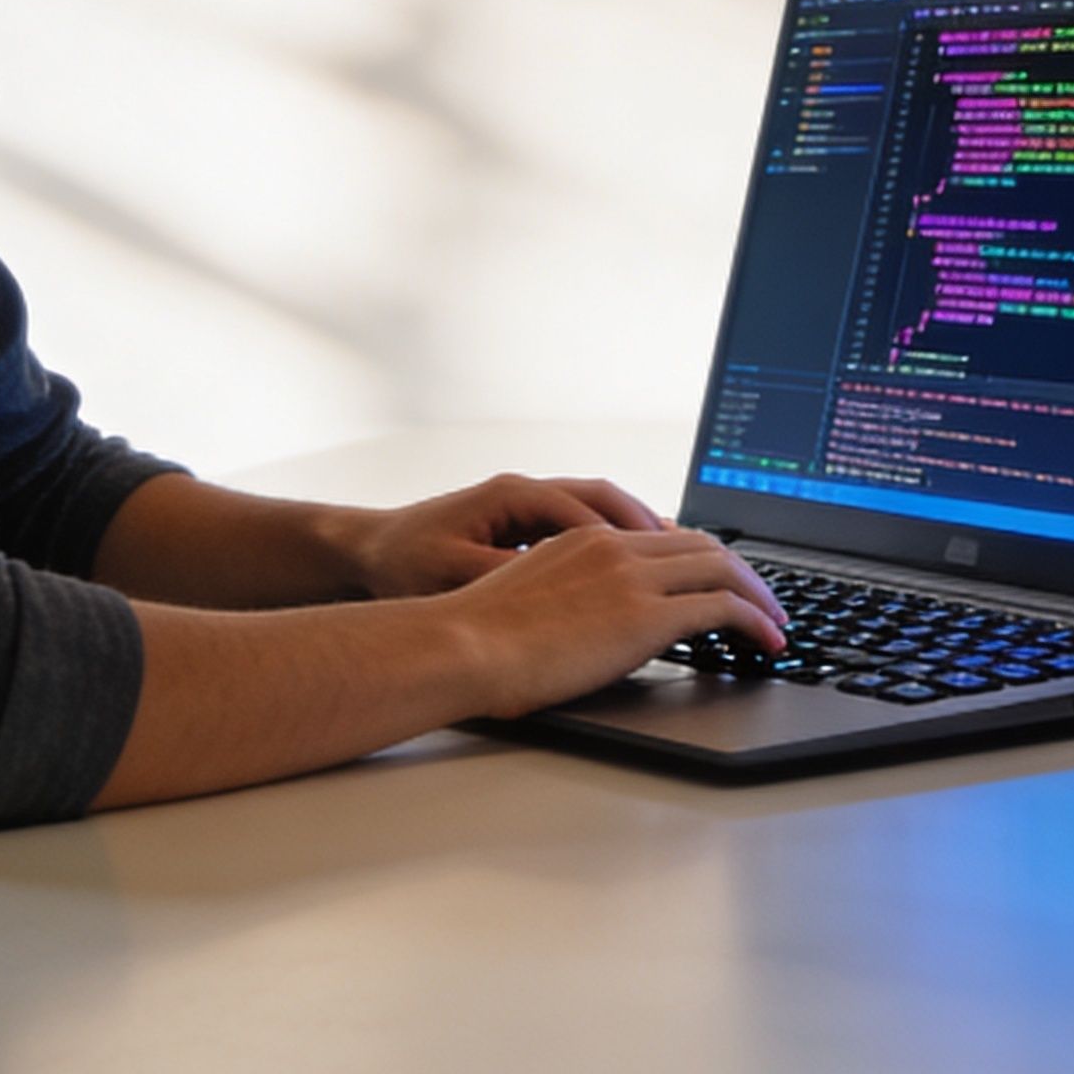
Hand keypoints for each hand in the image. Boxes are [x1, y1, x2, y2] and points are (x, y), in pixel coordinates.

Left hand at [349, 473, 664, 597]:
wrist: (367, 552)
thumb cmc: (404, 564)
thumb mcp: (452, 574)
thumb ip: (508, 573)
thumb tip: (558, 581)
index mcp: (514, 496)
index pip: (591, 509)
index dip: (633, 540)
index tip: (669, 567)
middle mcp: (528, 491)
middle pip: (612, 500)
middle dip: (660, 532)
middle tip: (707, 564)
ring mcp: (530, 505)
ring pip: (606, 510)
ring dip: (646, 536)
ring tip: (690, 567)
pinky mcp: (527, 525)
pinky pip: (589, 525)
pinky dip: (622, 544)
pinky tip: (642, 574)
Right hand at [443, 528, 787, 717]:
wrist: (461, 647)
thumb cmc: (474, 640)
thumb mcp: (527, 600)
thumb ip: (566, 598)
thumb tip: (585, 629)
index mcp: (584, 539)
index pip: (663, 537)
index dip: (702, 558)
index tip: (722, 581)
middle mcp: (614, 547)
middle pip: (703, 545)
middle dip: (742, 573)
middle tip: (763, 601)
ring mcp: (632, 578)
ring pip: (723, 569)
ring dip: (758, 596)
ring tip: (776, 623)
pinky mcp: (645, 615)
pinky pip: (723, 608)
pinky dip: (754, 621)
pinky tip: (766, 642)